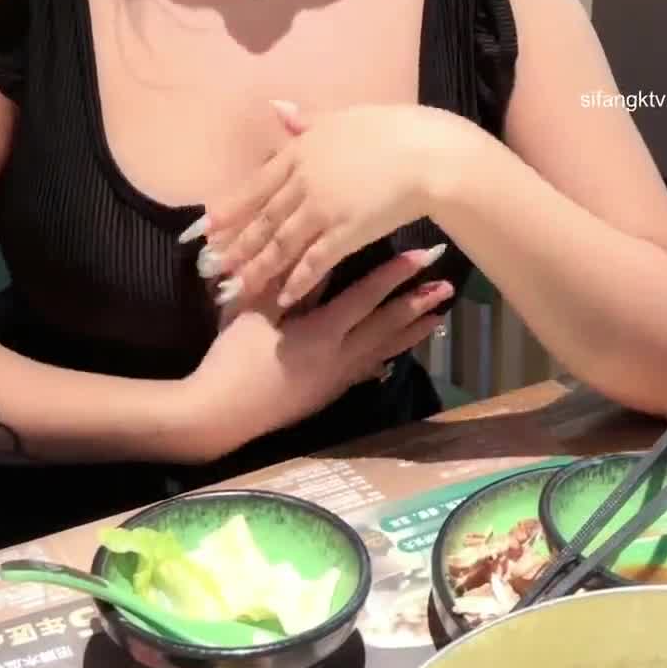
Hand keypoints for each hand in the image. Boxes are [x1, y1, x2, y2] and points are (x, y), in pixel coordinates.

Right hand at [188, 248, 451, 455]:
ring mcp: (335, 379)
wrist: (219, 415)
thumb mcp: (255, 312)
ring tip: (438, 319)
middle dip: (417, 303)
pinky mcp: (326, 394)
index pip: (365, 297)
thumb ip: (286, 284)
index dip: (393, 274)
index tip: (421, 256)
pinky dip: (383, 360)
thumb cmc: (233, 358)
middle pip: (385, 326)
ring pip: (382, 351)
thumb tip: (313, 252)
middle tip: (447, 285)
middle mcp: (338, 357)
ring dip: (411, 333)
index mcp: (321, 332)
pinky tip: (392, 360)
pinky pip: (365, 372)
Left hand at [201, 101, 464, 309]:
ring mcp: (322, 208)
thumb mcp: (341, 117)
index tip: (206, 229)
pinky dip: (297, 280)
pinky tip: (282, 297)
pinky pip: (315, 260)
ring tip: (236, 288)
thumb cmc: (390, 130)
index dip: (229, 210)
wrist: (427, 153)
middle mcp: (303, 181)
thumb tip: (276, 108)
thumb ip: (306, 121)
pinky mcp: (345, 232)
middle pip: (262, 219)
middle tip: (211, 268)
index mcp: (300, 152)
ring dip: (257, 268)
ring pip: (281, 243)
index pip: (255, 185)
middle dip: (235, 245)